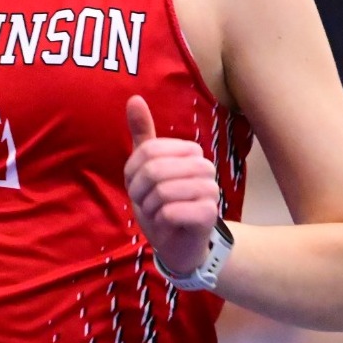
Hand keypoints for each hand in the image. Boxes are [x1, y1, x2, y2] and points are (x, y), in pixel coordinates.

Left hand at [123, 96, 220, 277]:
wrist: (178, 244)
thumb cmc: (161, 204)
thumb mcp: (145, 168)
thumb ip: (143, 134)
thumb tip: (134, 98)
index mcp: (190, 152)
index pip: (148, 150)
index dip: (133, 172)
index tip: (137, 186)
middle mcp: (204, 167)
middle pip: (154, 169)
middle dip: (139, 191)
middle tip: (145, 202)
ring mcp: (210, 190)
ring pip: (162, 190)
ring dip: (149, 206)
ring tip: (156, 212)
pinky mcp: (209, 213)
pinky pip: (171, 211)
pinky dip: (160, 220)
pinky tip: (168, 223)